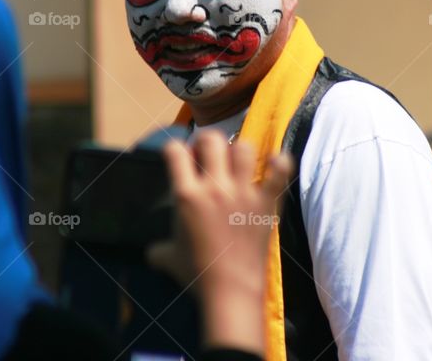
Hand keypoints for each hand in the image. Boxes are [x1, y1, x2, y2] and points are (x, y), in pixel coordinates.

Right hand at [148, 130, 292, 354]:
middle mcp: (214, 187)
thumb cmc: (197, 275)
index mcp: (186, 195)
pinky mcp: (266, 203)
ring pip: (244, 148)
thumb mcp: (169, 259)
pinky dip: (280, 164)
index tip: (181, 158)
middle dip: (207, 141)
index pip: (175, 151)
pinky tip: (276, 162)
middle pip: (211, 140)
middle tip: (208, 154)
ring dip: (239, 150)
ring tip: (237, 161)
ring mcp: (243, 193)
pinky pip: (279, 172)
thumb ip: (158, 249)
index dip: (176, 149)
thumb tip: (151, 253)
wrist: (231, 292)